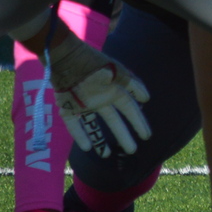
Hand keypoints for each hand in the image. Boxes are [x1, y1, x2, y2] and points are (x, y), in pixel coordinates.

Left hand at [48, 33, 150, 154]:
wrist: (65, 57)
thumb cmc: (92, 63)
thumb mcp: (116, 71)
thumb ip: (131, 84)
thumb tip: (146, 98)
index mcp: (114, 90)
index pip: (129, 109)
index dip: (138, 121)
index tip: (146, 135)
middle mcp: (101, 99)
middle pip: (114, 120)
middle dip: (124, 135)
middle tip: (132, 150)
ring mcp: (84, 105)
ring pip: (95, 125)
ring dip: (101, 140)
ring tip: (108, 155)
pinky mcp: (67, 108)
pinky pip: (74, 125)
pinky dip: (80, 135)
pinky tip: (87, 147)